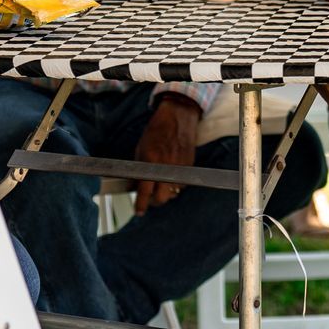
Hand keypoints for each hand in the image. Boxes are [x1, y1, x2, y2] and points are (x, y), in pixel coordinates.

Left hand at [134, 96, 199, 212]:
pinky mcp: (190, 166)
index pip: (145, 191)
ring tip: (161, 181)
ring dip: (166, 191)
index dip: (141, 204)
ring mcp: (180, 167)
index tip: (139, 211)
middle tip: (150, 198)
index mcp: (151, 161)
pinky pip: (182, 183)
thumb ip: (140, 169)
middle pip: (162, 198)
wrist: (178, 117)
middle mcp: (167, 167)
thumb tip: (137, 186)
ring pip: (174, 192)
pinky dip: (176, 182)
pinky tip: (171, 173)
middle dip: (155, 201)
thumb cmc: (156, 131)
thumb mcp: (141, 149)